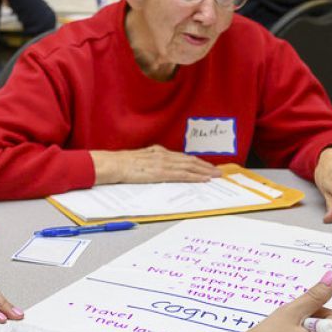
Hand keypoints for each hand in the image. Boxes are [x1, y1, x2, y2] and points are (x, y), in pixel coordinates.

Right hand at [90, 145, 221, 184]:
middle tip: (217, 171)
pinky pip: (182, 175)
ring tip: (215, 175)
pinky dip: (195, 176)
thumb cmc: (122, 163)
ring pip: (189, 167)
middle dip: (205, 166)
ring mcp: (164, 164)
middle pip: (189, 160)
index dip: (195, 162)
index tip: (205, 165)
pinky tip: (203, 179)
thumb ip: (150, 158)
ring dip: (204, 171)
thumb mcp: (139, 157)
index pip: (181, 157)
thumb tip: (156, 163)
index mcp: (158, 152)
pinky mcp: (162, 173)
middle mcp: (164, 156)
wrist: (114, 164)